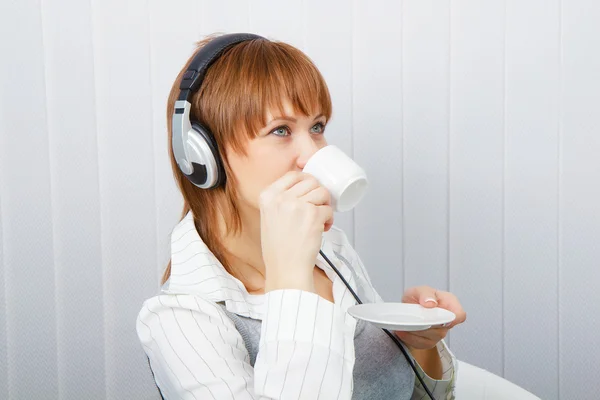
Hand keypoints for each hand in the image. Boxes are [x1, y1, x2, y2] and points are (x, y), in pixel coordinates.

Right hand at [259, 171, 333, 291]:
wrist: (285, 269)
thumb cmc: (278, 248)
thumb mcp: (269, 217)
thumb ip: (280, 200)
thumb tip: (303, 187)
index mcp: (267, 196)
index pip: (293, 175)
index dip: (305, 181)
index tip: (309, 192)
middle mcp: (281, 198)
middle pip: (310, 181)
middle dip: (318, 193)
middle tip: (317, 208)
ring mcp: (298, 205)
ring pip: (322, 192)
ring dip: (325, 205)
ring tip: (320, 219)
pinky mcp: (313, 216)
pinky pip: (329, 209)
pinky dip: (329, 219)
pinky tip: (323, 229)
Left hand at [394, 286, 466, 349]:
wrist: (408, 309)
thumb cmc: (418, 298)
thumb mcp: (418, 290)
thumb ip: (425, 293)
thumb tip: (431, 303)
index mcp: (450, 304)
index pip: (459, 315)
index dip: (452, 319)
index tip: (437, 317)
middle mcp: (447, 320)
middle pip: (442, 329)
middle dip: (426, 324)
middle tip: (413, 318)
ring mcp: (439, 333)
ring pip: (431, 338)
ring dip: (416, 331)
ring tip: (405, 324)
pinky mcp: (429, 341)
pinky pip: (421, 344)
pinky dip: (410, 338)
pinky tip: (403, 331)